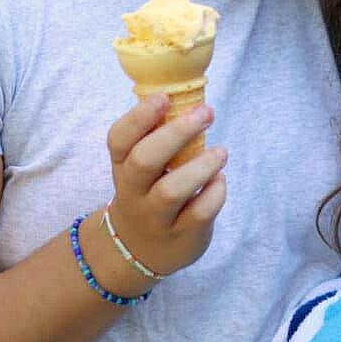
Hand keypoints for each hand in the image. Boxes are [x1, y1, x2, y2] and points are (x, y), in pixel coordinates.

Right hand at [105, 95, 227, 276]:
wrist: (136, 250)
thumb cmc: (147, 189)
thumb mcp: (139, 164)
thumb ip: (155, 134)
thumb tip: (185, 91)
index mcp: (122, 165)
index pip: (119, 139)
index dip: (139, 117)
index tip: (164, 97)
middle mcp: (133, 191)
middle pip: (145, 160)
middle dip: (176, 133)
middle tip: (206, 112)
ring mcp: (155, 217)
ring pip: (171, 191)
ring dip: (201, 166)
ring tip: (221, 152)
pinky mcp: (180, 235)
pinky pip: (198, 214)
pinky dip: (214, 193)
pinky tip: (220, 180)